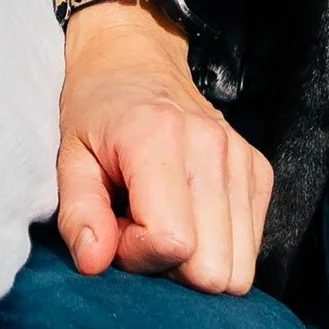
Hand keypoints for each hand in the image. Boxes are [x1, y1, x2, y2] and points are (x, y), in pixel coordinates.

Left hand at [55, 2, 273, 294]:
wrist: (135, 60)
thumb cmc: (96, 112)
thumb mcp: (69, 158)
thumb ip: (78, 213)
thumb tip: (94, 264)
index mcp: (159, 138)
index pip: (172, 242)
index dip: (137, 253)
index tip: (116, 226)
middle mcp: (212, 146)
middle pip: (213, 269)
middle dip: (170, 267)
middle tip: (139, 227)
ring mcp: (242, 158)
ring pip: (238, 267)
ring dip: (196, 259)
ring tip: (163, 221)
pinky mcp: (259, 170)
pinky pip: (250, 246)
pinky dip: (218, 244)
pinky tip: (188, 214)